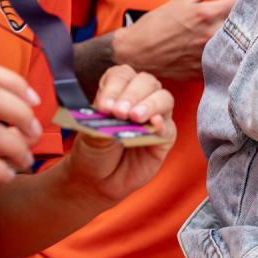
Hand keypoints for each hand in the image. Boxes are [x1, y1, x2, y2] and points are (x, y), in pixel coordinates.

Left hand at [63, 65, 175, 203]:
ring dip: (150, 104)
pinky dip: (161, 124)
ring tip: (136, 118)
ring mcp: (155, 116)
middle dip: (133, 94)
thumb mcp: (90, 135)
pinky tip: (152, 127)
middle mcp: (139, 99)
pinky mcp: (165, 136)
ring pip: (163, 98)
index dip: (115, 87)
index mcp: (117, 92)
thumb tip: (119, 115)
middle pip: (146, 82)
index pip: (122, 76)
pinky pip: (168, 126)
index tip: (104, 106)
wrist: (98, 180)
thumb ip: (103, 123)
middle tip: (120, 112)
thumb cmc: (93, 152)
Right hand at [112, 0, 238, 80]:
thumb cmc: (156, 24)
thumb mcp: (181, 0)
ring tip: (249, 34)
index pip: (242, 3)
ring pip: (239, 46)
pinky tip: (234, 52)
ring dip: (245, 39)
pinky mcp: (206, 71)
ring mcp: (209, 55)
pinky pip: (227, 63)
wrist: (136, 53)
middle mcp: (211, 35)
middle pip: (245, 26)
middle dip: (252, 19)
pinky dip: (232, 57)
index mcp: (207, 14)